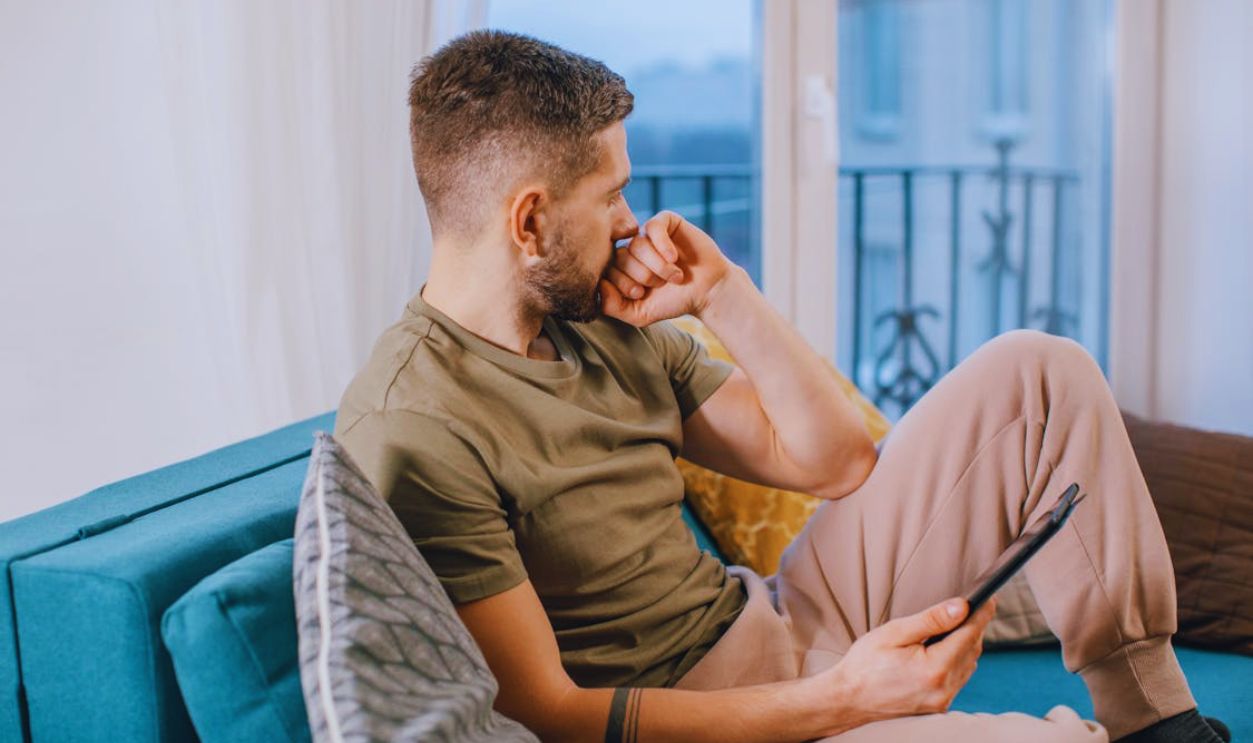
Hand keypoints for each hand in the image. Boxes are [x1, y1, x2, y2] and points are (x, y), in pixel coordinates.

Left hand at [599, 210, 733, 326]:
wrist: (707, 291)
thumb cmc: (673, 302)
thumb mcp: (640, 314)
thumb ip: (613, 307)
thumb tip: (599, 285)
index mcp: (621, 269)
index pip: (606, 270)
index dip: (623, 284)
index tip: (642, 294)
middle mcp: (631, 249)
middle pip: (620, 256)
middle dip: (642, 276)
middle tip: (661, 285)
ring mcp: (648, 234)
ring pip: (637, 244)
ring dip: (657, 266)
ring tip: (675, 276)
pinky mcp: (666, 222)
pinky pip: (653, 227)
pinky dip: (662, 245)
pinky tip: (674, 258)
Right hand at [810, 597, 996, 733]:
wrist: (846, 699)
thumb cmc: (864, 665)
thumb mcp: (894, 633)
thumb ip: (931, 620)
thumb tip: (961, 607)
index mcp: (933, 669)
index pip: (969, 635)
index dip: (981, 614)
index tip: (989, 598)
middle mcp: (943, 689)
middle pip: (973, 650)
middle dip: (973, 627)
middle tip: (970, 606)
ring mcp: (942, 701)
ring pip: (968, 665)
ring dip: (967, 644)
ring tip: (956, 625)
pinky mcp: (938, 706)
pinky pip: (958, 679)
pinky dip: (957, 661)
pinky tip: (945, 649)